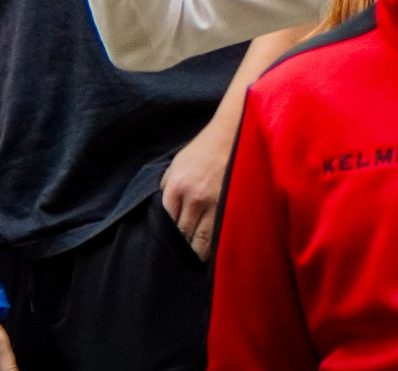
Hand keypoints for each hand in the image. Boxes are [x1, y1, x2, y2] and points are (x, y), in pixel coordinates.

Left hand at [160, 114, 234, 260]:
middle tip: (181, 259)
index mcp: (175, 186)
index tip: (168, 246)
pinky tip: (215, 253)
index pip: (166, 222)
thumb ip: (168, 187)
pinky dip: (217, 247)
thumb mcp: (177, 164)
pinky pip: (222, 235)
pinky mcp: (234, 208)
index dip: (167, 236)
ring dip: (199, 253)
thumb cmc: (203, 149)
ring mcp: (215, 205)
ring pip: (203, 242)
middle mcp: (194, 199)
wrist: (233, 136)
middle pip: (183, 235)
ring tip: (196, 261)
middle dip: (182, 248)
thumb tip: (164, 211)